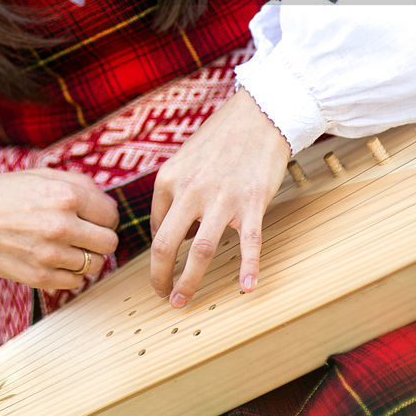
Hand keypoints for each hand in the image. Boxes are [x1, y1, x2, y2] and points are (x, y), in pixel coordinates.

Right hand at [0, 168, 119, 290]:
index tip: (92, 216)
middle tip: (83, 233)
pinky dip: (69, 272)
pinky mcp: (39, 277)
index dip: (103, 215)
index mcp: (65, 195)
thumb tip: (106, 202)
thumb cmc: (1, 194)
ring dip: (86, 256)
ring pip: (95, 264)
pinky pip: (75, 281)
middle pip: (109, 242)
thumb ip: (77, 184)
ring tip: (68, 247)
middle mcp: (61, 225)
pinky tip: (54, 260)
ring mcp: (50, 255)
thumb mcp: (39, 175)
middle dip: (99, 237)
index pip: (111, 214)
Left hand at [150, 88, 290, 308]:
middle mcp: (190, 191)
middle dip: (160, 276)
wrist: (259, 115)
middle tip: (162, 297)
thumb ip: (175, 193)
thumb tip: (170, 230)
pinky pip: (248, 243)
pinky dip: (247, 268)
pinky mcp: (252, 202)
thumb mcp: (186, 160)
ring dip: (189, 281)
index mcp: (169, 180)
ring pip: (200, 251)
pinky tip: (246, 288)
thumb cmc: (221, 139)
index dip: (158, 252)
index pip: (156, 227)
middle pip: (166, 245)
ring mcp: (222, 199)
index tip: (163, 267)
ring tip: (182, 301)